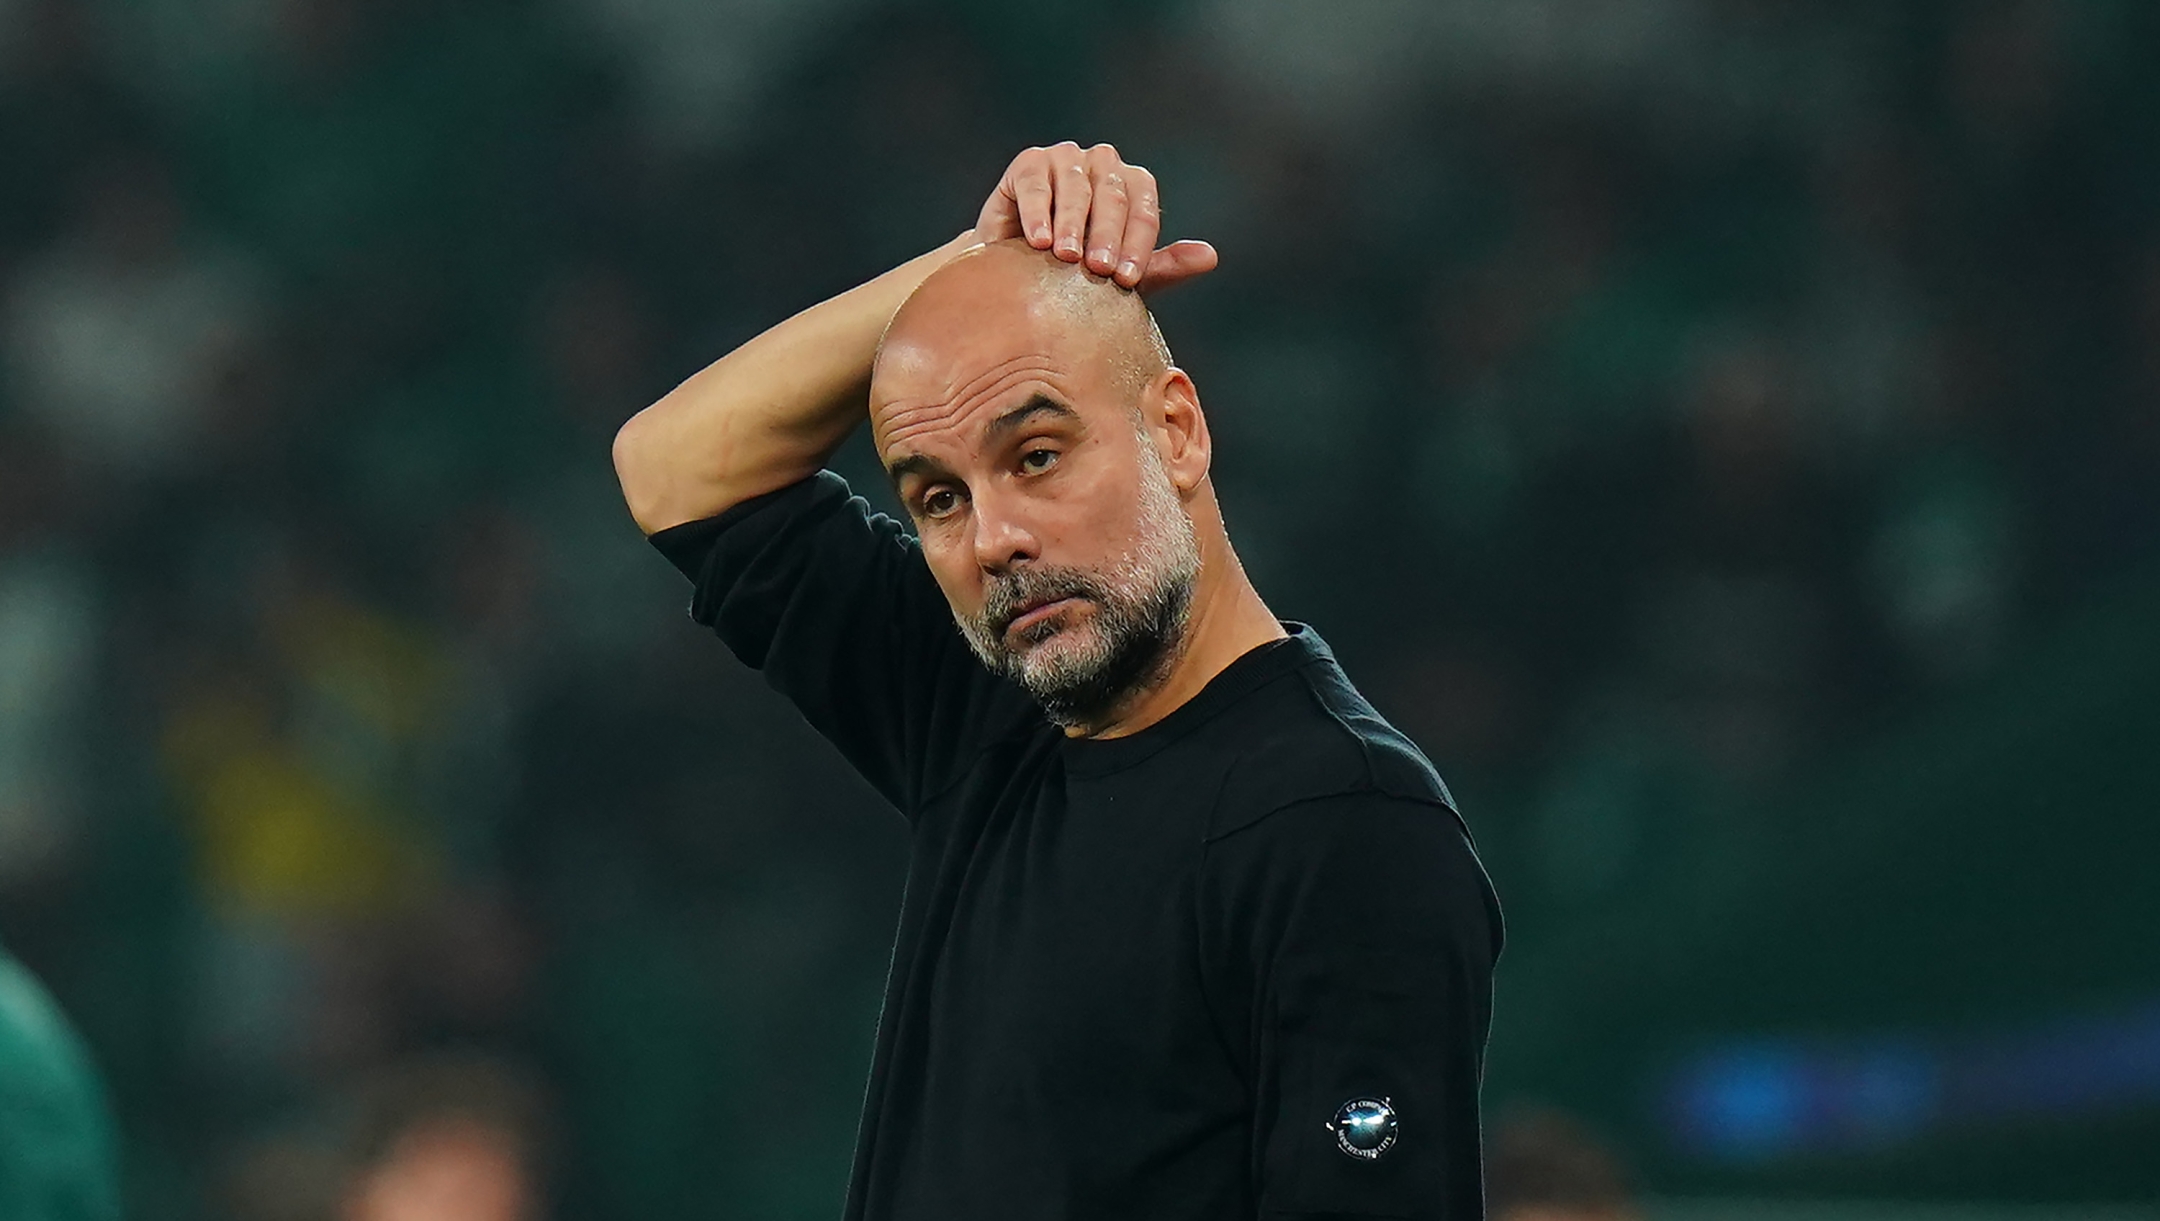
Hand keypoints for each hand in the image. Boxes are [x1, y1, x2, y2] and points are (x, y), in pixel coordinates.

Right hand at [974, 142, 1218, 292]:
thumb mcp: (1121, 274)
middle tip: (1099, 270)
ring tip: (1066, 257)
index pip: (1143, 209)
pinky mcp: (1029, 163)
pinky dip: (1038, 213)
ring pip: (1076, 189)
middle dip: (1107, 235)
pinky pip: (1037, 186)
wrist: (1018, 269)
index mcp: (1132, 185)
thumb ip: (1164, 266)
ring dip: (1073, 224)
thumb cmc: (1078, 271)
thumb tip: (1210, 257)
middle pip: (1113, 196)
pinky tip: (1039, 241)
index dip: (1137, 245)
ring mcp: (1066, 159)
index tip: (1127, 280)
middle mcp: (1103, 164)